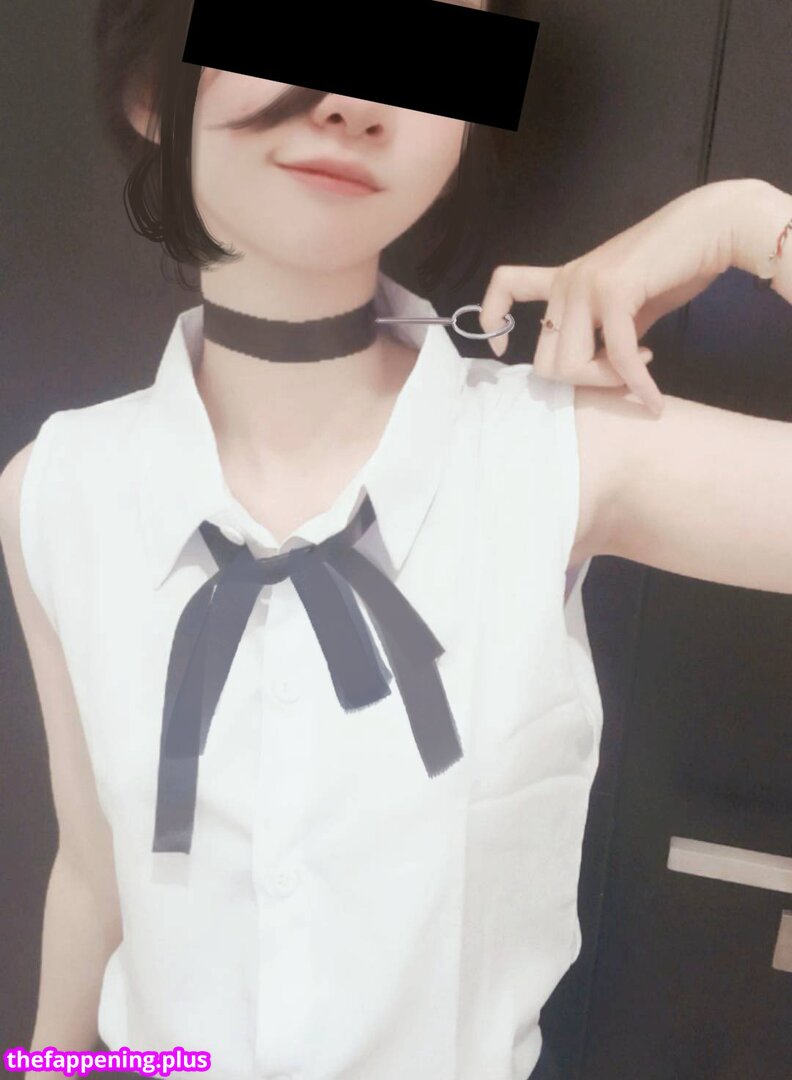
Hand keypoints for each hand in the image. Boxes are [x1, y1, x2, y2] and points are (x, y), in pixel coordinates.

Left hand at [478, 179, 766, 415]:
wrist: (712, 229)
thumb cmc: (674, 267)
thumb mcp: (629, 309)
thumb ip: (606, 338)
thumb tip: (600, 375)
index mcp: (564, 279)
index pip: (506, 284)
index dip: (492, 317)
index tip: (503, 348)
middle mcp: (567, 280)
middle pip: (545, 361)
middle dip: (584, 380)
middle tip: (621, 373)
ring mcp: (585, 283)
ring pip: (568, 366)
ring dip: (607, 381)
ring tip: (641, 366)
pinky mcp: (613, 290)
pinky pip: (616, 356)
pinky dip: (637, 385)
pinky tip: (654, 397)